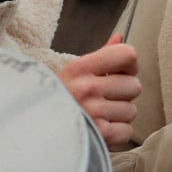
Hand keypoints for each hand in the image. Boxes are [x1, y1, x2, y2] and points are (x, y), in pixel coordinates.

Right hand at [59, 32, 140, 149]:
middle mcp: (87, 88)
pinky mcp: (100, 134)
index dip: (129, 66)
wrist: (36, 131)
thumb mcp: (75, 73)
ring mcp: (93, 112)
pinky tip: (99, 130)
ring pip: (131, 110)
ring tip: (98, 116)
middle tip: (103, 99)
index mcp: (80, 68)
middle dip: (123, 95)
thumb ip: (101, 55)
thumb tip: (119, 37)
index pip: (128, 55)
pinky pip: (127, 131)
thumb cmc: (61, 99)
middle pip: (135, 85)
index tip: (118, 74)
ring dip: (119, 116)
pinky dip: (117, 134)